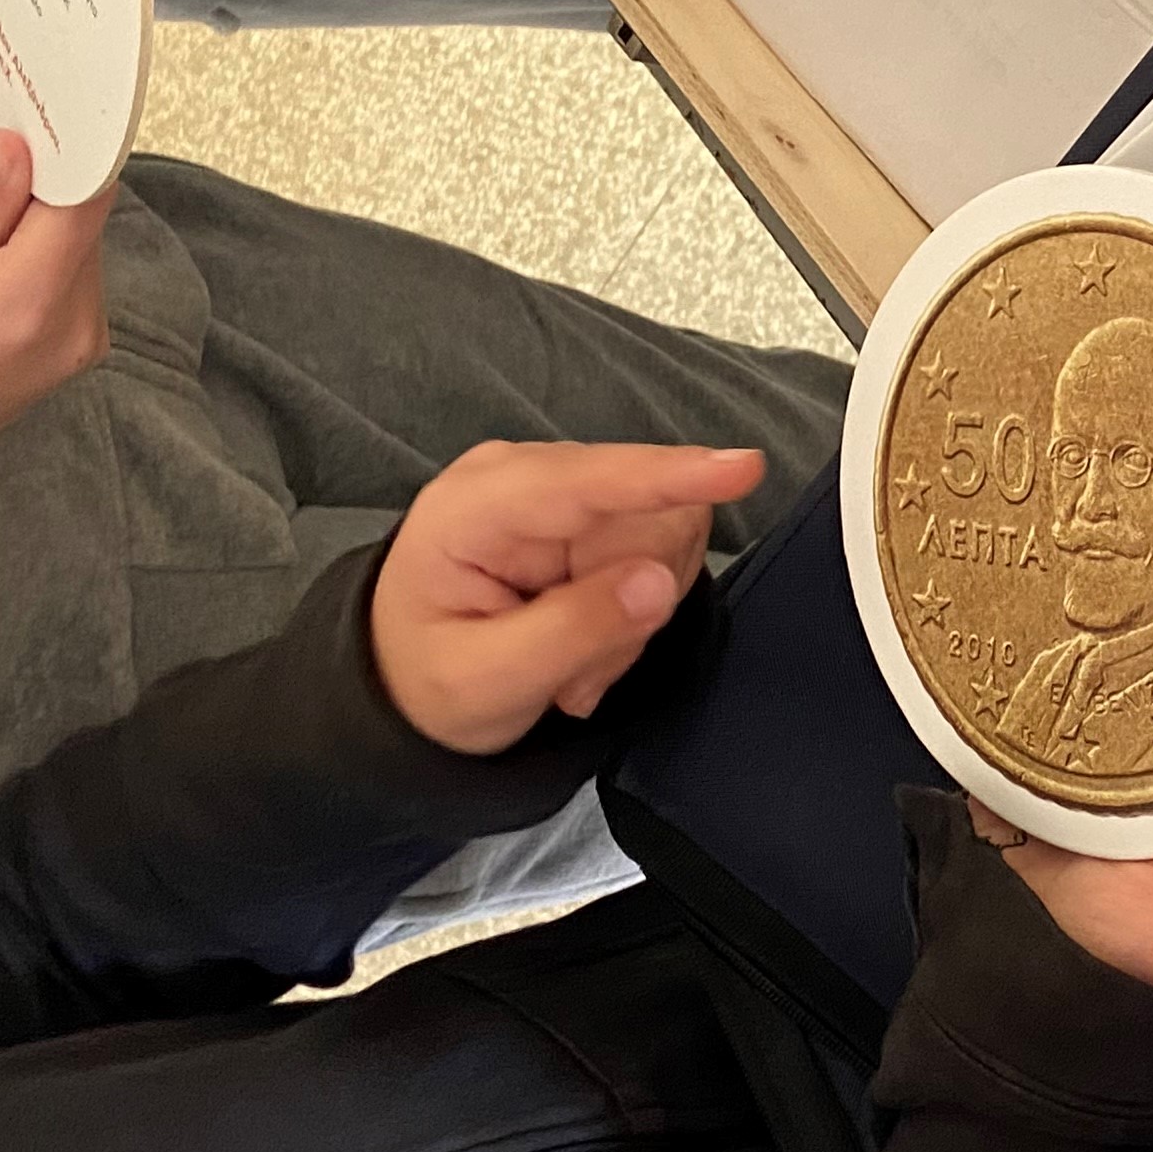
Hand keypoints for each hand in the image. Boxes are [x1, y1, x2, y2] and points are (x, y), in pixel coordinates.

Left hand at [370, 441, 762, 752]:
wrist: (409, 677)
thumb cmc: (429, 678)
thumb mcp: (486, 681)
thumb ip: (571, 632)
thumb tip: (658, 582)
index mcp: (475, 507)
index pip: (586, 481)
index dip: (667, 476)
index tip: (742, 470)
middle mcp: (525, 475)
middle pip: (647, 513)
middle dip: (635, 602)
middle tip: (582, 677)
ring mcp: (564, 487)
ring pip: (668, 533)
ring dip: (637, 614)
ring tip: (577, 664)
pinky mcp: (595, 506)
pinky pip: (665, 546)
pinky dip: (639, 606)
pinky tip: (590, 640)